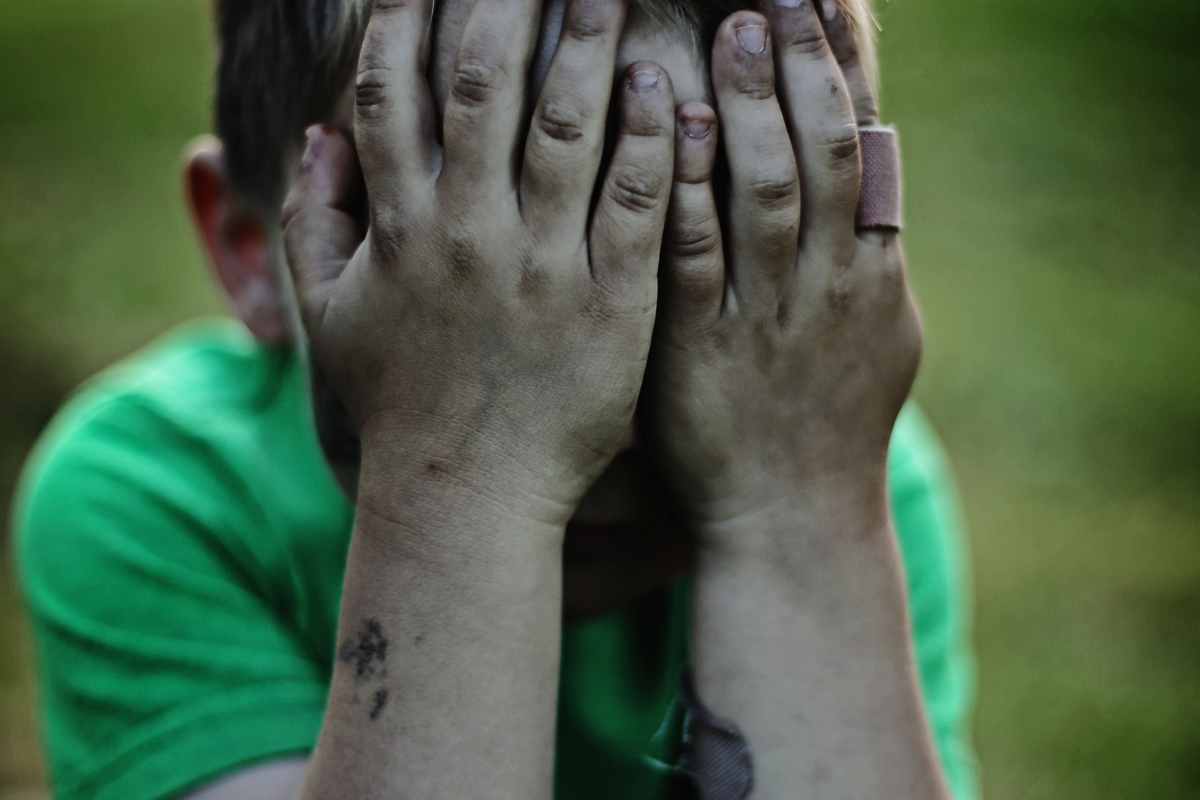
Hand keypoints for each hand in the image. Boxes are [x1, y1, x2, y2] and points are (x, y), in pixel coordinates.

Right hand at [282, 0, 675, 526]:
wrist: (468, 496)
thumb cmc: (401, 402)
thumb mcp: (333, 316)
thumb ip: (314, 221)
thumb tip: (318, 133)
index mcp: (399, 228)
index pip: (391, 91)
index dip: (408, 15)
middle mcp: (468, 234)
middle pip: (482, 85)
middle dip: (506, 1)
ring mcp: (543, 268)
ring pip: (566, 128)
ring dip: (587, 44)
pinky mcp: (611, 306)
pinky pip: (634, 207)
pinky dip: (651, 141)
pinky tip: (666, 85)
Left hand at [646, 1, 921, 532]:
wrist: (790, 519)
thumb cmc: (826, 421)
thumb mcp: (876, 334)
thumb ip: (869, 250)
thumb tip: (876, 167)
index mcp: (873, 271)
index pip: (870, 146)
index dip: (852, 68)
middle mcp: (831, 283)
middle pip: (826, 150)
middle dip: (806, 65)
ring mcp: (769, 315)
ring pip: (771, 189)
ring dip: (756, 103)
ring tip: (737, 25)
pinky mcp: (702, 350)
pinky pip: (698, 253)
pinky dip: (691, 185)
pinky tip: (679, 122)